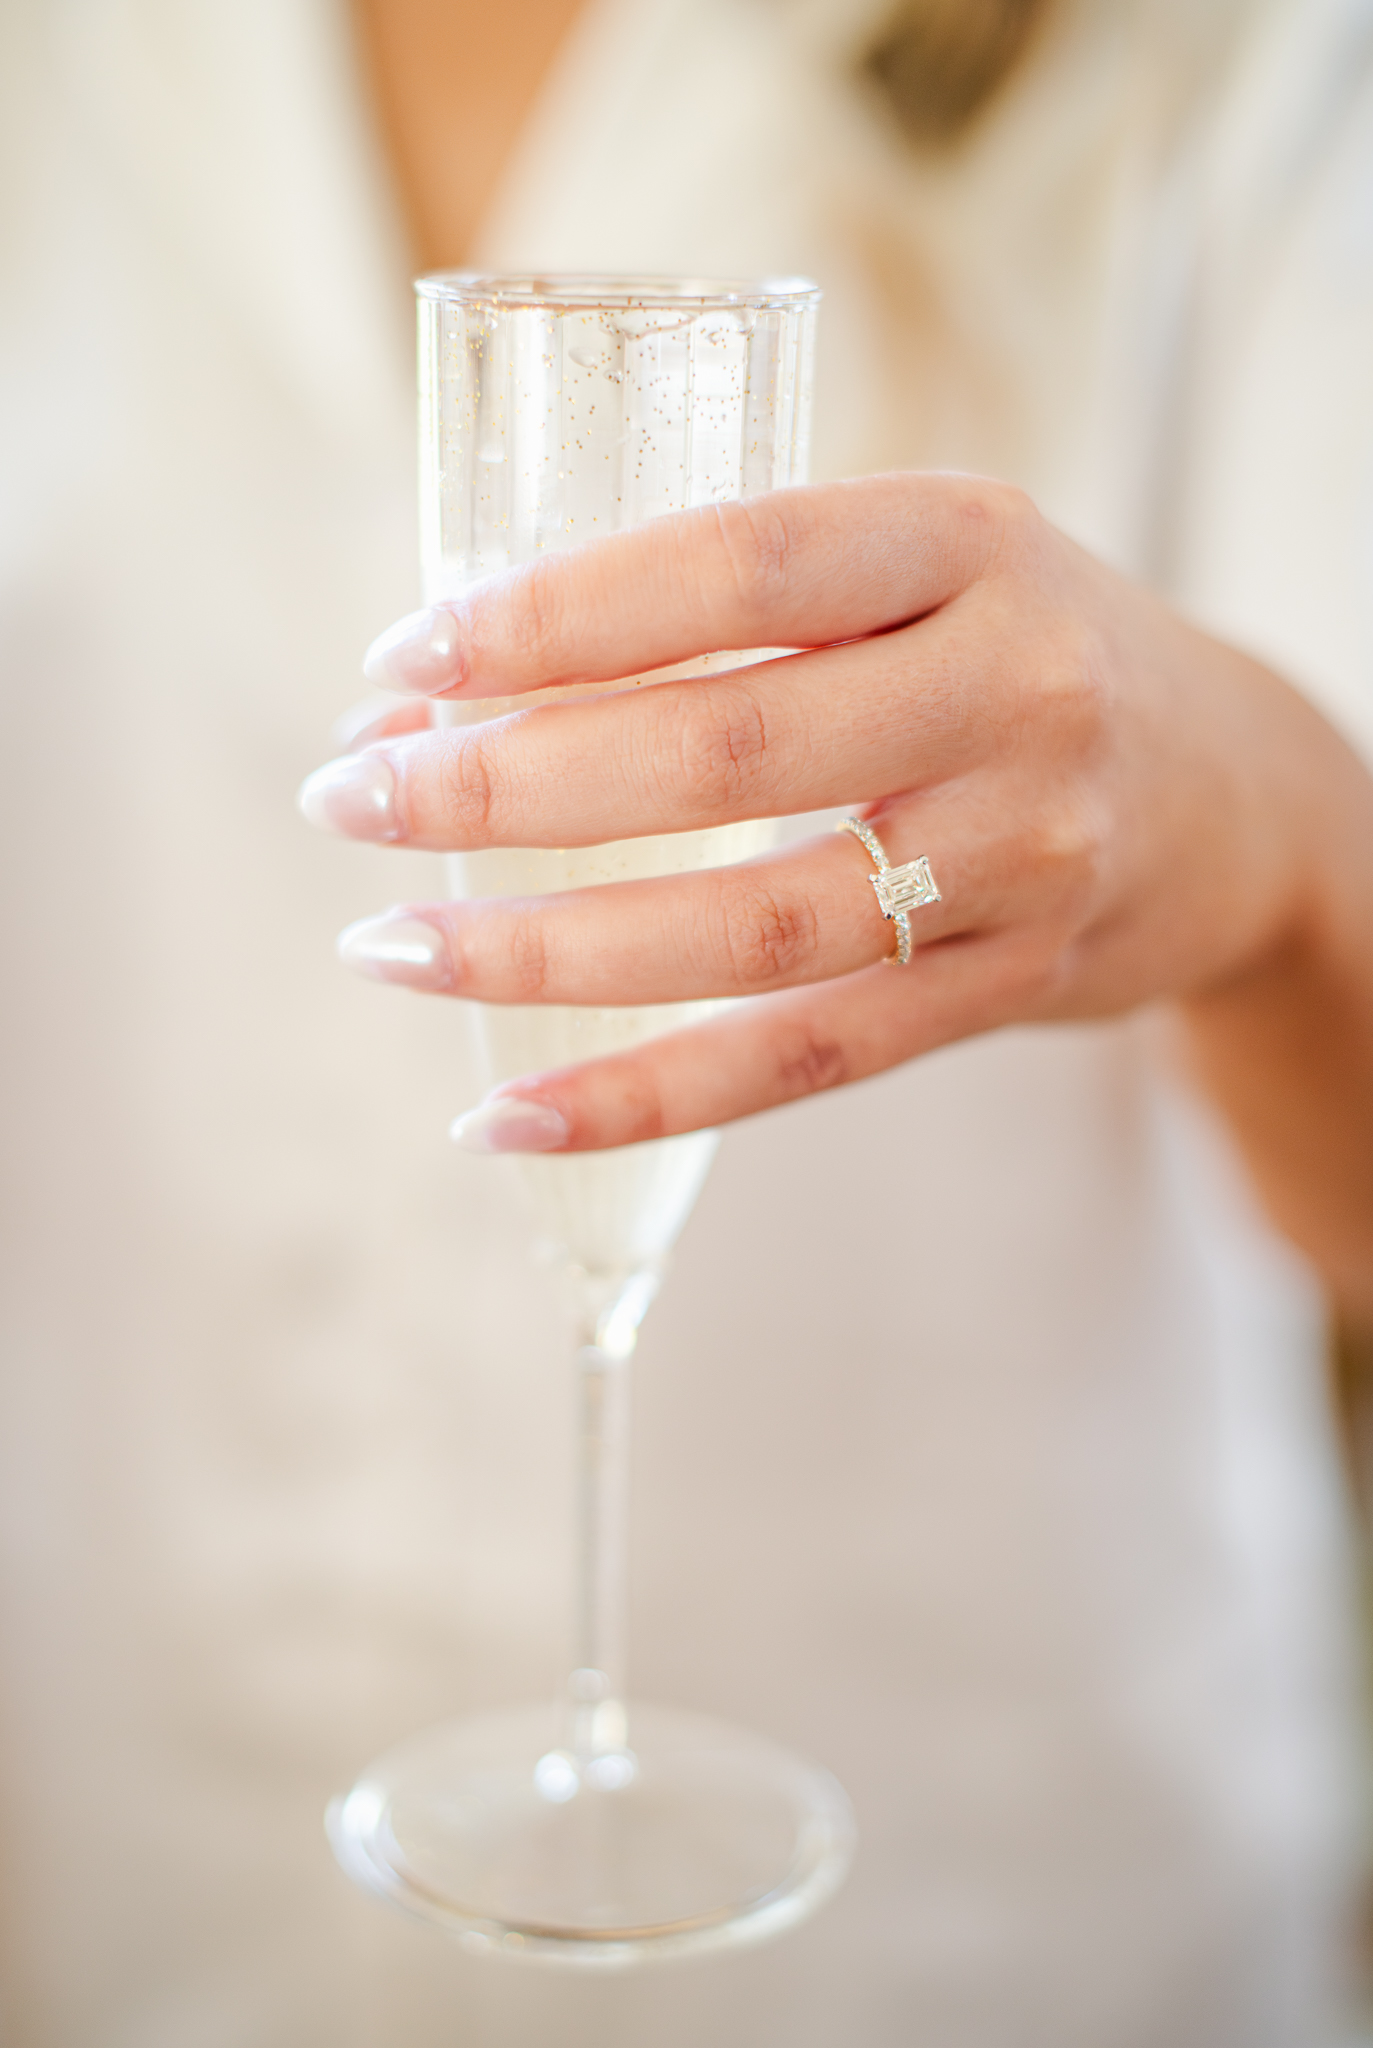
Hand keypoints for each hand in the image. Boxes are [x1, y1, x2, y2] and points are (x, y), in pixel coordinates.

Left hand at [299, 473, 1372, 1310]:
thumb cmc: (1013, 657)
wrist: (1227, 796)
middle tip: (350, 798)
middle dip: (506, 783)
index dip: (555, 615)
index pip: (737, 563)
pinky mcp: (1004, 987)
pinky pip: (804, 1060)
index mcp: (968, 538)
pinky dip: (645, 1096)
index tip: (405, 659)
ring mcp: (1021, 855)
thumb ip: (736, 607)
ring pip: (756, 927)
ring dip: (546, 949)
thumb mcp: (919, 570)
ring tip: (392, 949)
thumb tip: (450, 686)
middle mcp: (1013, 689)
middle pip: (726, 749)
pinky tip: (510, 1117)